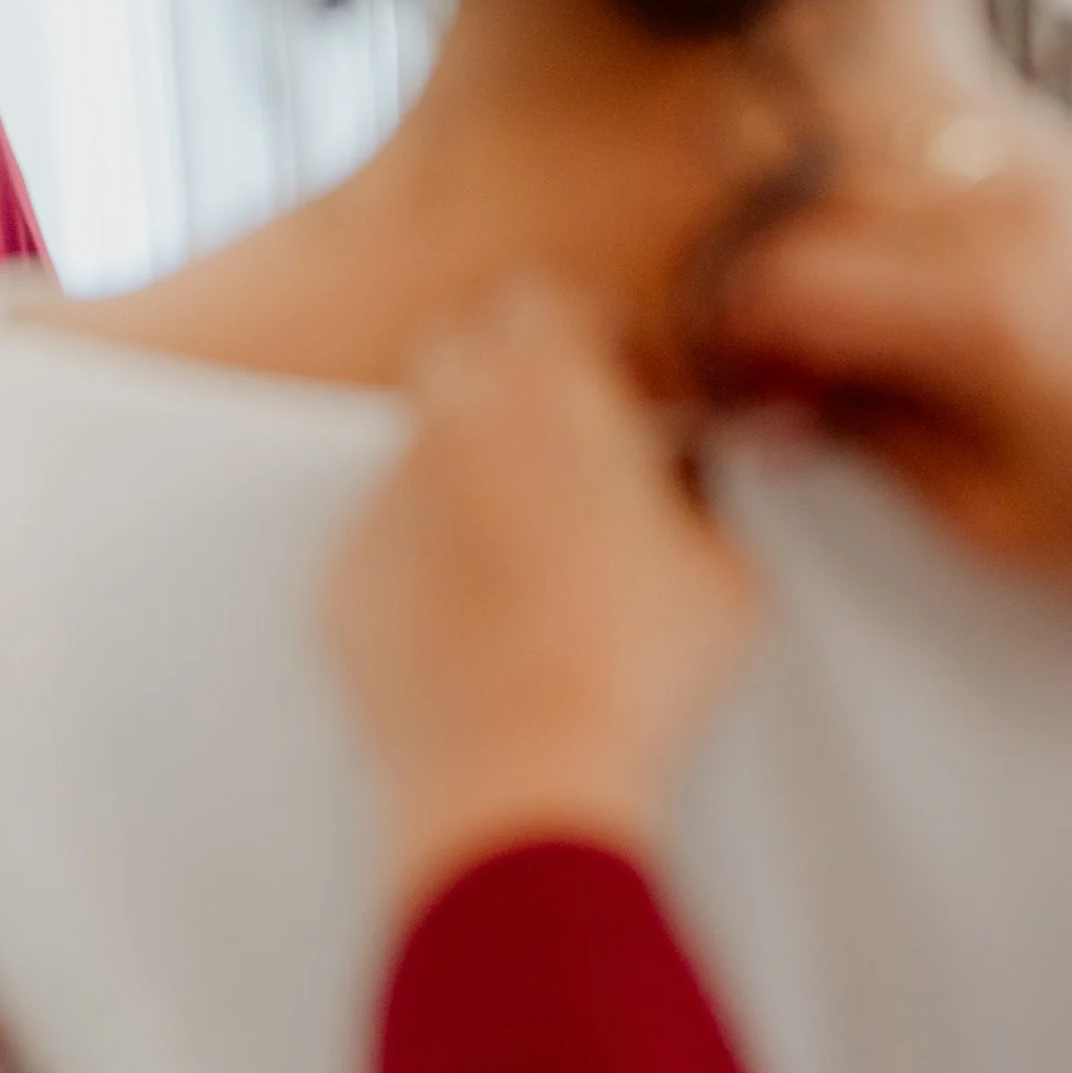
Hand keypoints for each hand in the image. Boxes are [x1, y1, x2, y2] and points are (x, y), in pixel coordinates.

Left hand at [325, 278, 757, 923]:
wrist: (520, 774)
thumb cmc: (632, 670)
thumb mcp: (726, 572)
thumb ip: (698, 495)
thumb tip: (682, 483)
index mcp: (546, 388)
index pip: (548, 298)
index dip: (592, 330)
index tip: (625, 374)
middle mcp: (448, 421)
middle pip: (464, 348)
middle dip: (515, 376)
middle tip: (575, 442)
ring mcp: (384, 500)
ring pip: (422, 449)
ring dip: (472, 471)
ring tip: (535, 553)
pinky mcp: (345, 579)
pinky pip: (387, 539)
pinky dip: (427, 558)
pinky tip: (484, 623)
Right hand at [703, 125, 1071, 610]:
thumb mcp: (997, 517)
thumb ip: (869, 442)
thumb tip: (773, 408)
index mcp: (980, 312)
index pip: (779, 283)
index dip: (717, 343)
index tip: (708, 398)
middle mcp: (1002, 224)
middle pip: (804, 223)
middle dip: (757, 303)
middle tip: (757, 393)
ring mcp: (1037, 197)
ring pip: (858, 200)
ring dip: (817, 273)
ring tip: (829, 375)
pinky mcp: (1064, 199)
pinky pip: (926, 202)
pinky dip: (881, 257)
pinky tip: (898, 340)